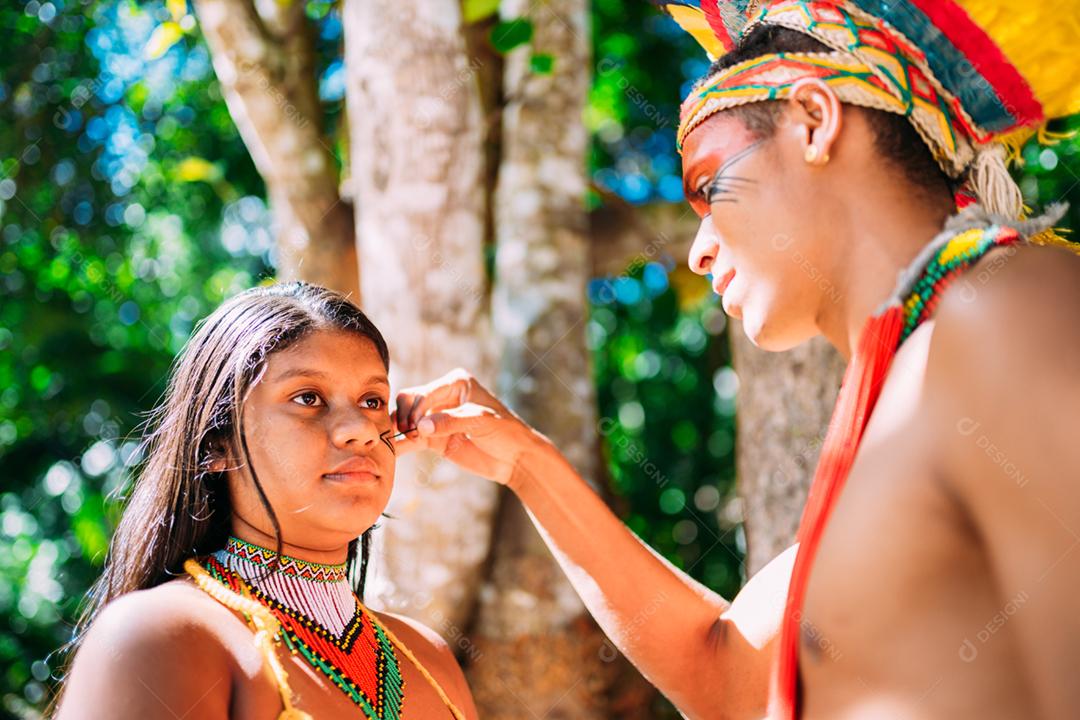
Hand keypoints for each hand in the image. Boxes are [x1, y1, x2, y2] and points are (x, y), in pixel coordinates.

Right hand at [391, 368, 548, 485]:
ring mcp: (437, 419)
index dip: (416, 408)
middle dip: (404, 416)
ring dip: (398, 429)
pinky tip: (391, 451)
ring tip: (394, 443)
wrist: (516, 458)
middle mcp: (443, 398)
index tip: (416, 427)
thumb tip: (419, 427)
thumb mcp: (481, 420)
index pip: (425, 391)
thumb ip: (450, 422)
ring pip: (406, 419)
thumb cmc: (505, 431)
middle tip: (408, 434)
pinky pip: (412, 440)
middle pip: (409, 401)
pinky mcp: (435, 439)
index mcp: (456, 383)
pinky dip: (402, 444)